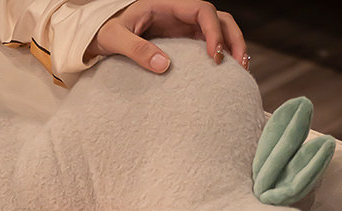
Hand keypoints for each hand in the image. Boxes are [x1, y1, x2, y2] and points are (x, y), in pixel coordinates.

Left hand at [86, 0, 247, 74]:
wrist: (100, 34)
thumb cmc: (106, 32)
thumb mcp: (115, 39)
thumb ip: (136, 50)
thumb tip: (164, 66)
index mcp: (167, 5)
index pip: (202, 10)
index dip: (213, 30)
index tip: (213, 55)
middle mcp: (180, 14)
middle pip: (218, 18)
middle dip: (233, 38)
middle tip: (239, 64)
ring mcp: (182, 27)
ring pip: (218, 30)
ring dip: (232, 46)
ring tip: (240, 70)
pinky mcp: (181, 41)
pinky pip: (207, 44)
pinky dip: (220, 55)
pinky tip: (225, 73)